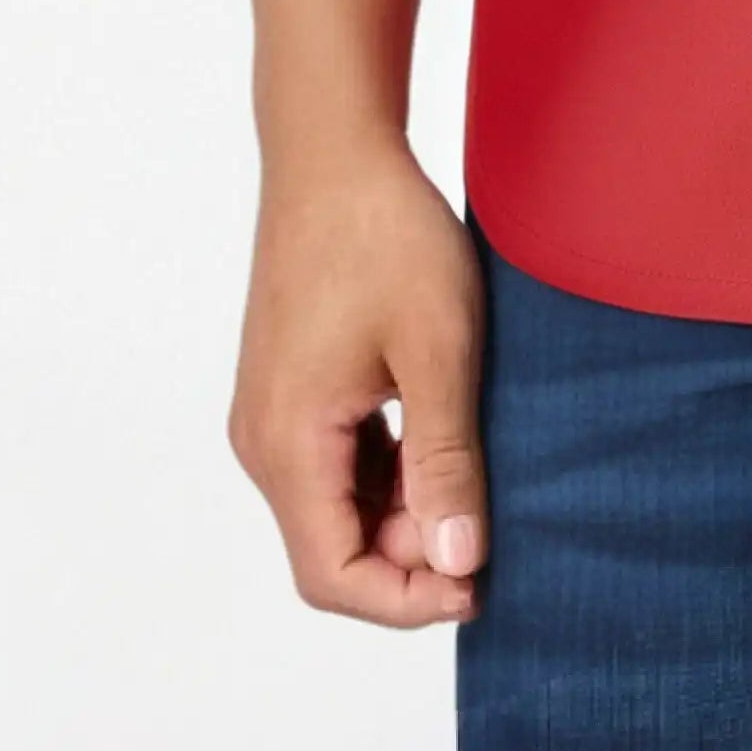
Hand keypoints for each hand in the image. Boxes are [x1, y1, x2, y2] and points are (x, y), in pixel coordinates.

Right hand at [227, 133, 490, 625]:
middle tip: (488, 519)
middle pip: (332, 547)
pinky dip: (386, 472)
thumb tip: (457, 562)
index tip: (477, 581)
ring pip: (335, 506)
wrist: (335, 151)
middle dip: (411, 554)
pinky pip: (333, 463)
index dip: (405, 599)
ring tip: (473, 475)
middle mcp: (263, 442)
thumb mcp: (437, 349)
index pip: (331, 575)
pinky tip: (439, 439)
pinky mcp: (289, 389)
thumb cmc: (384, 235)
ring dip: (401, 511)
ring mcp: (272, 414)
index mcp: (288, 444)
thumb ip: (444, 460)